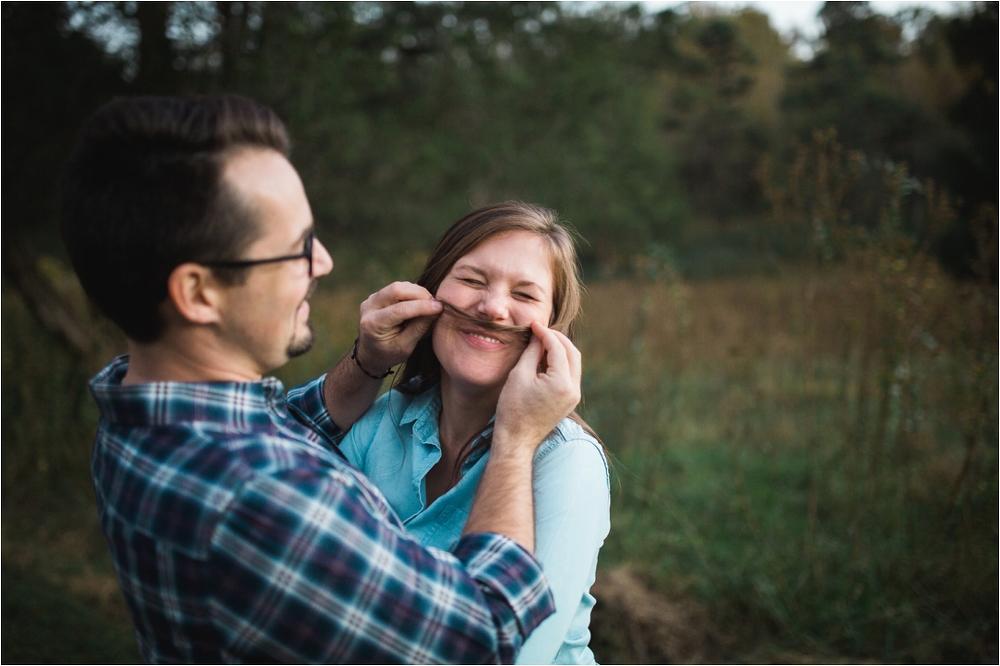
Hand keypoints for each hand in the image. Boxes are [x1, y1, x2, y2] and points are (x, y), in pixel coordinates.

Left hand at [355, 282, 441, 375]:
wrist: (371, 353)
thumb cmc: (389, 354)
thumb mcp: (406, 347)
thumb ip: (419, 328)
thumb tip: (437, 309)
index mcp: (372, 325)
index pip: (399, 310)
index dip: (421, 306)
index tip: (440, 307)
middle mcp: (368, 308)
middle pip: (396, 289)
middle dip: (420, 294)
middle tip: (435, 304)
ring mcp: (371, 299)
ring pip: (398, 286)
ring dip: (417, 292)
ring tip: (429, 305)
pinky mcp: (378, 295)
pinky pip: (398, 287)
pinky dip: (412, 293)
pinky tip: (420, 303)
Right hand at [493, 322, 581, 456]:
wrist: (517, 439)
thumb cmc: (513, 409)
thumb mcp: (519, 375)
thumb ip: (532, 352)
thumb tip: (538, 336)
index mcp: (562, 382)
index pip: (558, 348)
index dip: (546, 333)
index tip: (533, 324)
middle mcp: (573, 389)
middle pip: (572, 353)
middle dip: (557, 338)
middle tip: (540, 330)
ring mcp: (574, 396)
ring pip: (573, 362)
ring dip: (560, 349)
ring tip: (542, 341)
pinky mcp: (570, 400)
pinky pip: (570, 374)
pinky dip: (560, 362)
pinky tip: (545, 357)